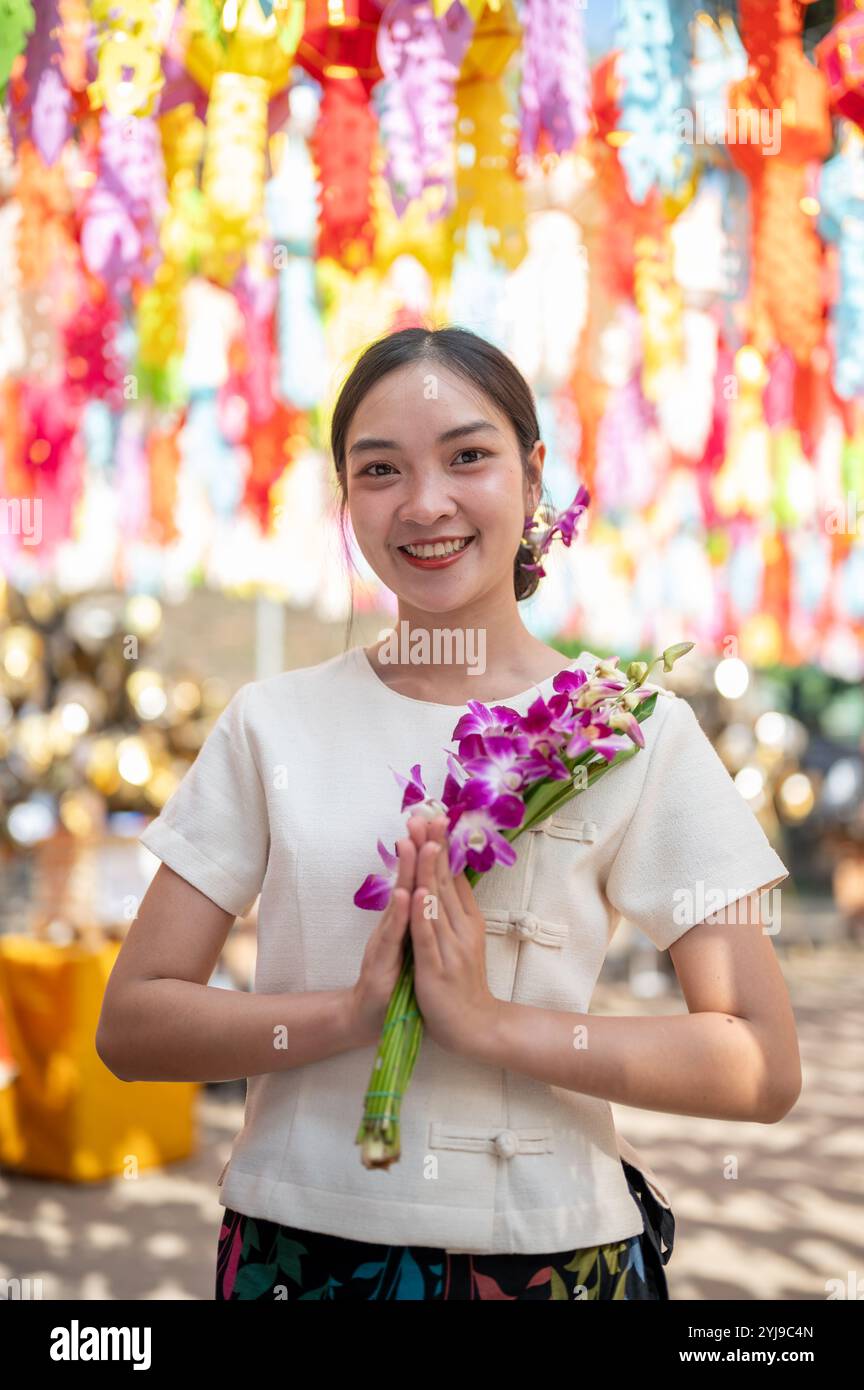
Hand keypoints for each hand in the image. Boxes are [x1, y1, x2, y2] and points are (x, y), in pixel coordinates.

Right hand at [349, 832, 416, 1047]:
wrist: (370, 1014)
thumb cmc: (395, 977)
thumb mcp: (412, 941)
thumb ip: (419, 914)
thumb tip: (433, 889)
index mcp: (406, 917)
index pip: (421, 877)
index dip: (428, 850)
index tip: (437, 820)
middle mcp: (395, 921)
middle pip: (408, 879)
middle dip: (416, 848)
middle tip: (421, 818)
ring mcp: (386, 938)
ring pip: (399, 900)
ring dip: (407, 872)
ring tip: (413, 844)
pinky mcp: (381, 958)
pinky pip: (392, 933)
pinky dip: (399, 914)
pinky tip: (404, 895)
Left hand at [404, 813, 502, 1056]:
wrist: (473, 1026)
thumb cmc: (463, 981)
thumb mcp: (463, 938)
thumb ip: (456, 908)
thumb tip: (451, 874)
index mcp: (466, 919)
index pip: (451, 875)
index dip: (443, 845)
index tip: (436, 813)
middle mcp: (460, 928)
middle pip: (444, 880)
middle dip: (434, 846)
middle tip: (428, 813)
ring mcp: (449, 947)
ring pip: (435, 902)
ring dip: (428, 870)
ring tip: (424, 840)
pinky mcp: (436, 967)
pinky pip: (426, 936)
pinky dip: (422, 913)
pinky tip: (417, 892)